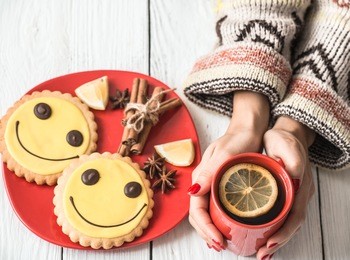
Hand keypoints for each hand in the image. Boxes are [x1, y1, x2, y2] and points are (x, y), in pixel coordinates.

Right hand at [188, 91, 269, 251]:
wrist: (248, 130)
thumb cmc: (238, 139)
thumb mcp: (225, 153)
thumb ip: (209, 171)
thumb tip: (193, 192)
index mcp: (201, 177)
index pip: (196, 209)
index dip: (205, 228)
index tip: (218, 240)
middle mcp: (204, 184)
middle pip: (198, 215)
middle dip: (206, 233)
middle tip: (221, 246)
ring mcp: (212, 186)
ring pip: (205, 214)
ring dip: (211, 231)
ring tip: (222, 243)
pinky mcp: (221, 187)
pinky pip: (215, 209)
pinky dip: (218, 223)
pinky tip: (225, 229)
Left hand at [256, 116, 315, 259]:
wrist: (288, 133)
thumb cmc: (283, 139)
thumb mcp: (283, 144)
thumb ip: (291, 159)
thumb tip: (293, 174)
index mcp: (299, 184)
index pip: (294, 215)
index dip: (283, 232)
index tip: (268, 244)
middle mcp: (300, 193)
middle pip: (292, 224)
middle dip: (278, 242)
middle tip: (262, 255)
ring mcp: (295, 194)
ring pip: (289, 222)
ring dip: (277, 238)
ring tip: (262, 252)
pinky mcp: (288, 194)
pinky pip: (284, 215)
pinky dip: (277, 228)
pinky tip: (265, 236)